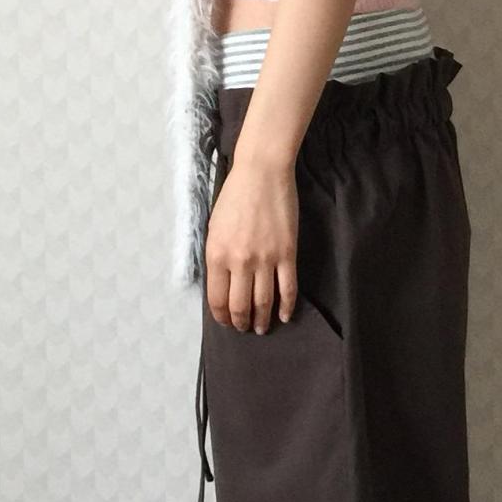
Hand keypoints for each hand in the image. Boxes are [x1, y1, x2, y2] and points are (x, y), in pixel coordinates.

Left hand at [205, 156, 299, 332]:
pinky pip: (288, 287)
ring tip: (262, 327)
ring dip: (263, 319)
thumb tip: (223, 283)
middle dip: (241, 322)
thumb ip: (217, 256)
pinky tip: (285, 315)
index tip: (226, 322)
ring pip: (264, 301)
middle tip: (244, 328)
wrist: (261, 174)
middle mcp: (239, 261)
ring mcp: (265, 259)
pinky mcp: (287, 253)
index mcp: (217, 254)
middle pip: (240, 305)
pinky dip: (287, 306)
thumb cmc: (234, 196)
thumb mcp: (214, 227)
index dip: (222, 316)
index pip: (217, 299)